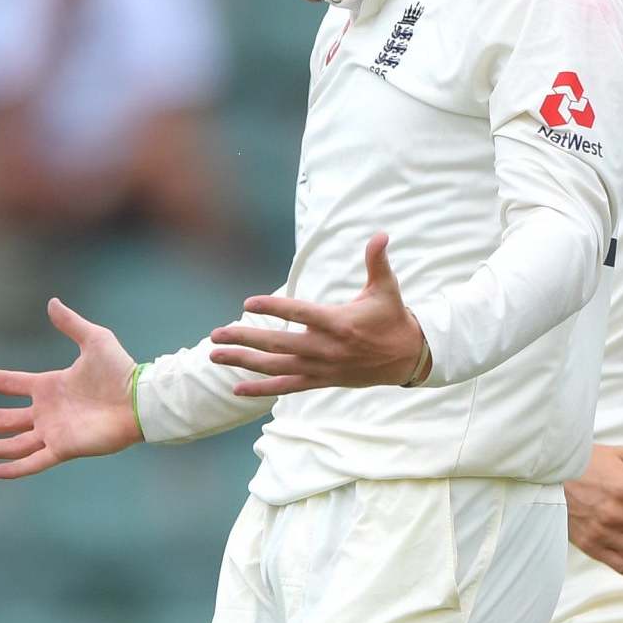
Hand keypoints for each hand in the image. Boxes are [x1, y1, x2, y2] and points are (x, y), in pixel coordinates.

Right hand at [0, 298, 141, 478]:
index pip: (9, 384)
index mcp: (50, 386)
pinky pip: (34, 462)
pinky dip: (14, 468)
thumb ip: (71, 323)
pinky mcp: (64, 449)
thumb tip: (52, 302)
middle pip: (4, 418)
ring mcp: (54, 432)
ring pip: (12, 443)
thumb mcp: (95, 340)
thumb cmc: (121, 371)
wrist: (141, 399)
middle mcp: (48, 411)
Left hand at [207, 233, 425, 395]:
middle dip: (244, 338)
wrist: (408, 357)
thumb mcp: (387, 288)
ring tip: (214, 356)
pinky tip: (236, 388)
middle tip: (215, 334)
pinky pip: (286, 386)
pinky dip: (261, 388)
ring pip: (276, 366)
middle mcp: (327, 348)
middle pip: (278, 343)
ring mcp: (322, 367)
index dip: (274, 308)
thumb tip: (381, 234)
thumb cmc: (392, 318)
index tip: (247, 304)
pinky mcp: (321, 380)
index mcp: (339, 323)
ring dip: (243, 362)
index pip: (300, 314)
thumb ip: (377, 261)